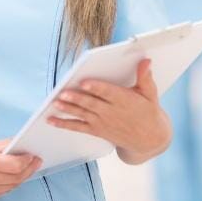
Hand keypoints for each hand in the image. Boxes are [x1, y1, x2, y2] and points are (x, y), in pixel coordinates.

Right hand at [0, 139, 40, 200]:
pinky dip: (10, 184)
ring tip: (27, 167)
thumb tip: (23, 144)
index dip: (28, 161)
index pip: (15, 165)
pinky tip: (12, 175)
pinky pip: (3, 192)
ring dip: (22, 177)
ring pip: (12, 186)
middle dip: (29, 169)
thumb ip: (5, 145)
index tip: (33, 155)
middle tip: (35, 161)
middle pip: (16, 177)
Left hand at [47, 59, 170, 162]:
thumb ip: (145, 77)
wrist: (149, 139)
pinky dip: (64, 124)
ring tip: (56, 103)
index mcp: (124, 100)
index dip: (96, 88)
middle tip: (63, 92)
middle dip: (77, 98)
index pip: (108, 93)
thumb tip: (145, 61)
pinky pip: (79, 127)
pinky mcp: (97, 130)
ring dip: (68, 109)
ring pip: (83, 115)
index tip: (84, 82)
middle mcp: (112, 112)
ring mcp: (103, 122)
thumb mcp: (150, 94)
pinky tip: (51, 119)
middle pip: (92, 104)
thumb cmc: (148, 112)